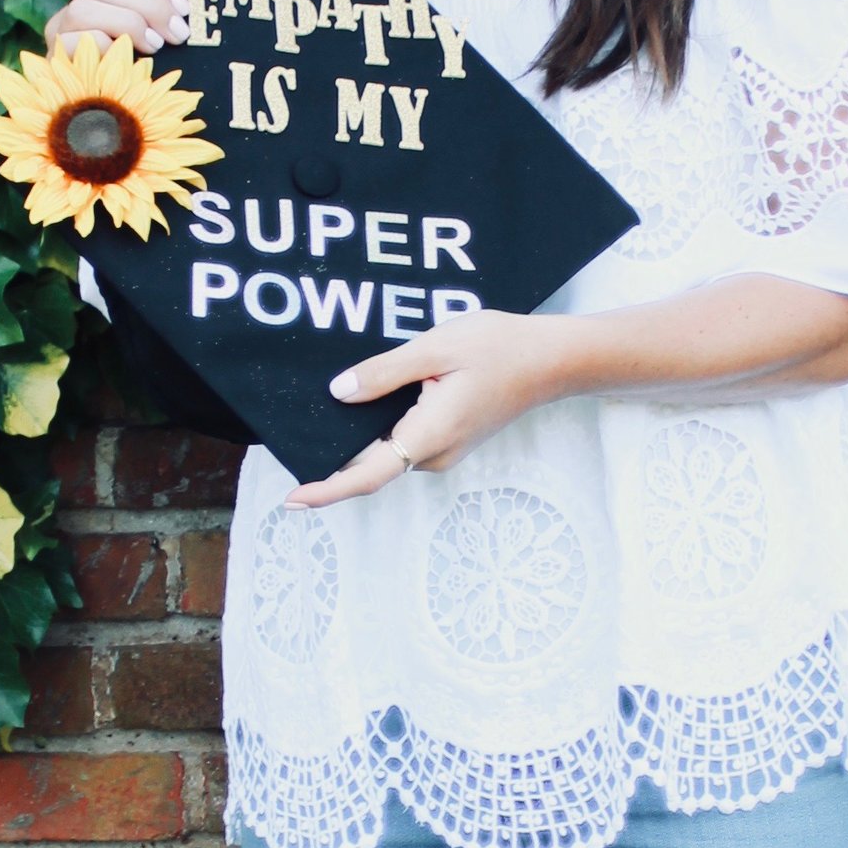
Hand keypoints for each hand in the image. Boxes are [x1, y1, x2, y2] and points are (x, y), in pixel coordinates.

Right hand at [46, 0, 191, 58]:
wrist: (111, 113)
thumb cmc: (144, 70)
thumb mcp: (158, 36)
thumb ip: (165, 18)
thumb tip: (186, 14)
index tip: (183, 11)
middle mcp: (78, 3)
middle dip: (149, 7)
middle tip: (175, 35)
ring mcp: (60, 29)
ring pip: (84, 7)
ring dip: (127, 25)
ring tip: (153, 47)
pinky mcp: (54, 56)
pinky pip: (69, 40)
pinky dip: (101, 46)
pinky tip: (125, 60)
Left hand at [284, 310, 581, 509]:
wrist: (553, 360)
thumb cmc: (501, 348)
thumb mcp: (436, 348)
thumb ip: (384, 372)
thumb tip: (339, 393)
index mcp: (429, 435)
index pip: (368, 475)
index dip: (327, 490)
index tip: (293, 499)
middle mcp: (435, 454)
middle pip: (371, 463)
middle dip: (334, 453)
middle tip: (296, 430)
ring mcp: (444, 450)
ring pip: (387, 450)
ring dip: (360, 437)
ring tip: (334, 406)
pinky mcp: (450, 439)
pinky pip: (405, 440)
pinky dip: (381, 428)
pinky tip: (371, 399)